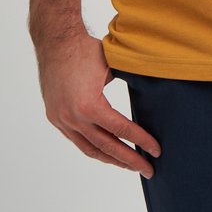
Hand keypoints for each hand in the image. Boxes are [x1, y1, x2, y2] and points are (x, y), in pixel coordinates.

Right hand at [37, 32, 160, 177]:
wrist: (56, 41)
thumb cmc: (86, 50)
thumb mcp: (113, 68)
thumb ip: (127, 85)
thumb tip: (147, 98)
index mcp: (90, 106)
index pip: (121, 129)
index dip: (141, 141)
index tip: (156, 151)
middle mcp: (73, 118)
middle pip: (106, 147)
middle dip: (129, 160)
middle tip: (148, 170)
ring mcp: (62, 120)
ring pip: (89, 149)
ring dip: (111, 159)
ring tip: (129, 165)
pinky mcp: (55, 117)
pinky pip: (77, 140)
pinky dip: (93, 148)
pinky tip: (106, 151)